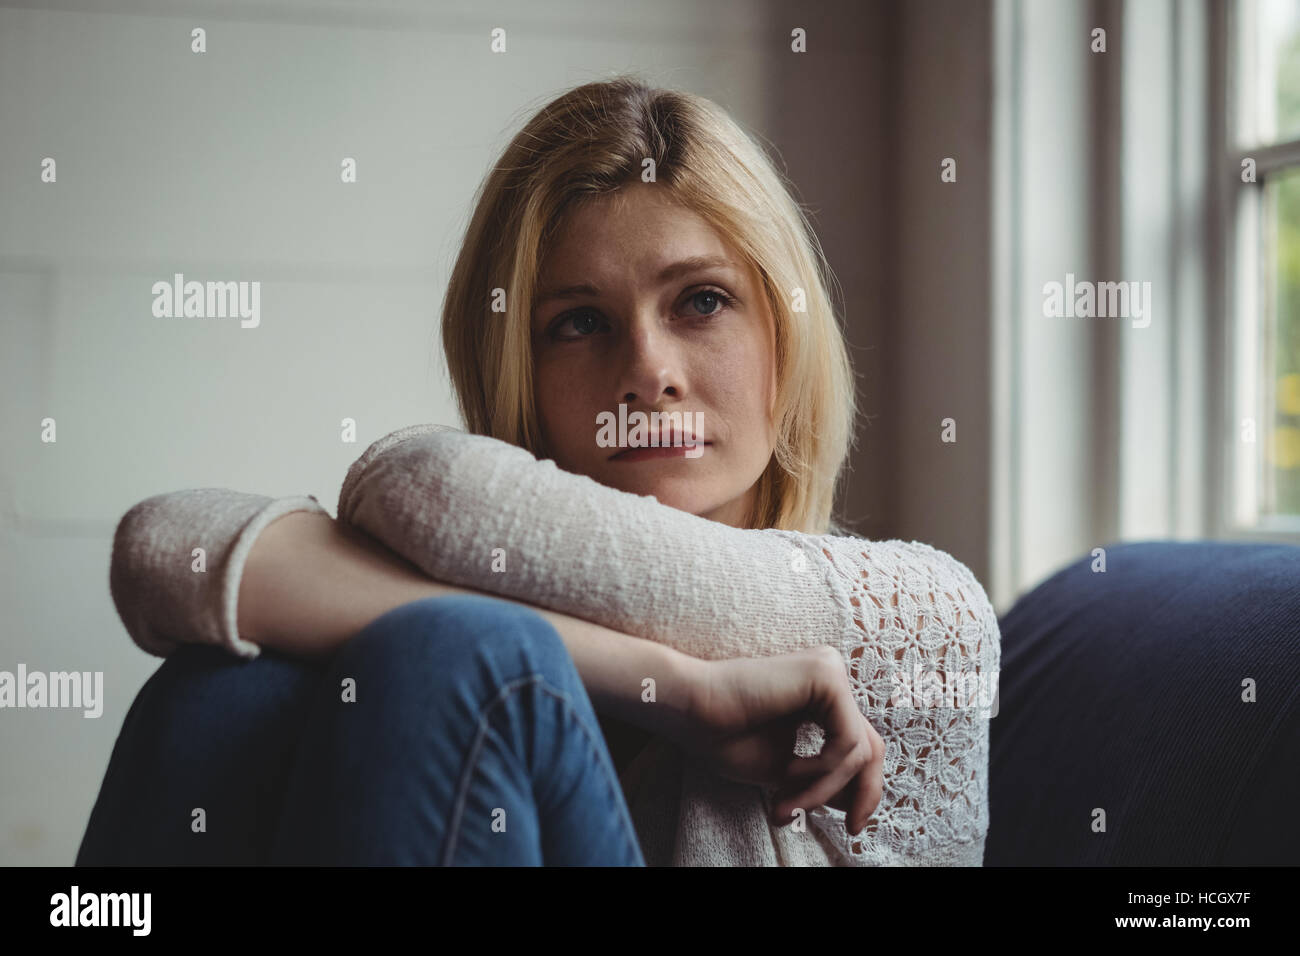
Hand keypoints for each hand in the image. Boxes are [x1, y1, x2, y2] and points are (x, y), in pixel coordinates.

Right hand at [674, 646, 883, 834]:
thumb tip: (860, 802)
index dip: (862, 790)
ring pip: (859, 750)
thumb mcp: (785, 770)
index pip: (860, 745)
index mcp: (821, 695)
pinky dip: (823, 770)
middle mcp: (831, 675)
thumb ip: (824, 779)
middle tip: (850, 829)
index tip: (850, 827)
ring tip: (785, 804)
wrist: (687, 710)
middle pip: (872, 747)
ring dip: (823, 790)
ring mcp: (831, 670)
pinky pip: (847, 741)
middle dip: (861, 794)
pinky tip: (787, 772)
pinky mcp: (826, 675)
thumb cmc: (724, 737)